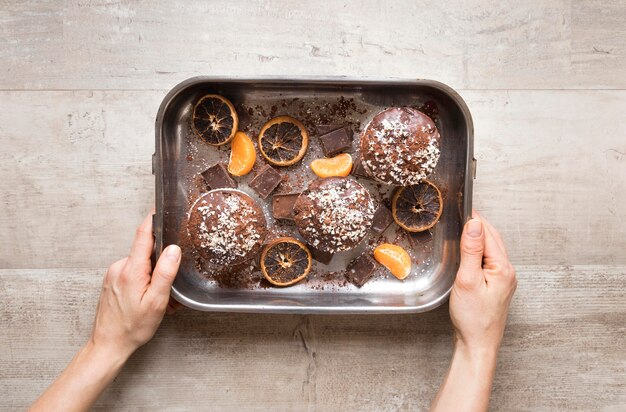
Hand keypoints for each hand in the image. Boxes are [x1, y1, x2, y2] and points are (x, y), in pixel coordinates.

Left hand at [90, 213, 181, 359]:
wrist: (109, 345)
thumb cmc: (132, 327)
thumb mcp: (156, 301)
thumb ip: (165, 272)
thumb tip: (174, 249)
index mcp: (131, 270)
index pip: (143, 235)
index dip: (152, 219)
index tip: (160, 207)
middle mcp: (119, 268)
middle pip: (145, 251)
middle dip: (161, 263)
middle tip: (170, 287)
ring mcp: (113, 274)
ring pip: (140, 264)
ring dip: (153, 276)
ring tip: (159, 299)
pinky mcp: (112, 281)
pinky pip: (133, 273)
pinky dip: (144, 282)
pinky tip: (147, 299)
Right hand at [431, 212, 515, 411]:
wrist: (478, 344)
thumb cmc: (473, 317)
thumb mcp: (467, 280)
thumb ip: (472, 250)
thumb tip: (475, 224)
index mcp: (502, 267)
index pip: (488, 234)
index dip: (475, 219)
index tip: (463, 207)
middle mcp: (507, 272)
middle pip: (494, 239)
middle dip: (479, 225)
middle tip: (462, 213)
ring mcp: (504, 280)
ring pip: (493, 250)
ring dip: (480, 237)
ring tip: (465, 227)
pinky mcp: (498, 287)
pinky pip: (490, 261)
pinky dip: (480, 250)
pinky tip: (470, 251)